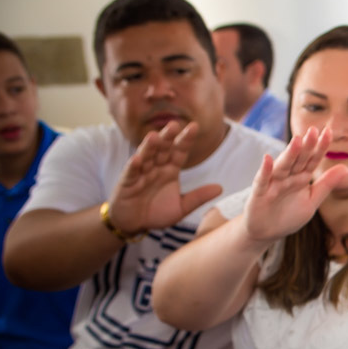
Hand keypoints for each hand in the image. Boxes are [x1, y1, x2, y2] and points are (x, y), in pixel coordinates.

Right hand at [108, 121, 224, 235]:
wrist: (135, 224)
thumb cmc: (157, 212)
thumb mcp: (182, 207)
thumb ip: (198, 197)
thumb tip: (220, 188)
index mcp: (170, 170)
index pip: (180, 151)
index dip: (186, 140)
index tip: (195, 126)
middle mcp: (156, 167)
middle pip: (163, 149)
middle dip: (168, 137)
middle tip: (174, 124)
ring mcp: (141, 173)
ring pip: (146, 157)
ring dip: (149, 147)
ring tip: (154, 137)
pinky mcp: (127, 183)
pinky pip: (131, 173)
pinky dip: (134, 166)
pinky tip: (137, 159)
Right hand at [243, 126, 347, 243]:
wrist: (266, 232)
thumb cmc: (288, 215)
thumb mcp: (312, 200)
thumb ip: (326, 184)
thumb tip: (346, 168)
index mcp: (301, 177)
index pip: (313, 159)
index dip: (320, 147)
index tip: (329, 132)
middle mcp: (288, 177)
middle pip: (299, 159)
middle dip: (307, 146)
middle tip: (315, 130)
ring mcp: (273, 183)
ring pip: (283, 166)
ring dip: (290, 154)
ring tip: (298, 140)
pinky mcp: (260, 193)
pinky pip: (262, 180)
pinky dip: (265, 170)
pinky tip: (267, 159)